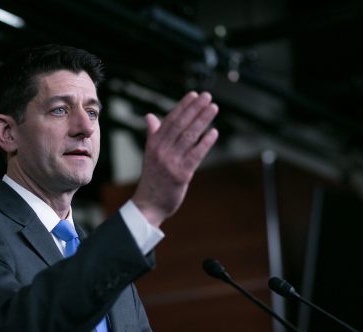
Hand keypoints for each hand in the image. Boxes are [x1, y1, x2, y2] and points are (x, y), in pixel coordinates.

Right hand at [131, 91, 218, 226]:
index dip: (183, 106)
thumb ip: (153, 134)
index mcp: (153, 144)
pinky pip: (195, 155)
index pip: (170, 120)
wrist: (148, 205)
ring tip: (213, 108)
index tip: (194, 95)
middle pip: (180, 125)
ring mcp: (171, 162)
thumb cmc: (152, 180)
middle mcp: (161, 151)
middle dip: (194, 109)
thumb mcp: (149, 155)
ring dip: (202, 120)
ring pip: (189, 136)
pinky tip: (214, 132)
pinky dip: (205, 142)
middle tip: (207, 96)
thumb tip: (150, 117)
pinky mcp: (181, 175)